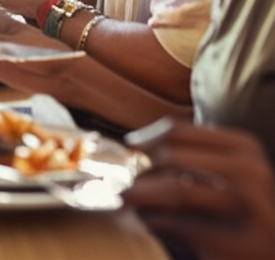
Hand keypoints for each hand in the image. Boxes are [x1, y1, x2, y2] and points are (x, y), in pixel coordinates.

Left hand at [123, 119, 274, 259]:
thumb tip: (132, 145)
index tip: (126, 149)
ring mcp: (252, 207)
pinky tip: (146, 221)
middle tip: (117, 180)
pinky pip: (184, 224)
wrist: (271, 246)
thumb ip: (188, 154)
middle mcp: (252, 171)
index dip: (144, 139)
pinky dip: (156, 221)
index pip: (177, 131)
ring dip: (141, 194)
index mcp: (243, 146)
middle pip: (172, 157)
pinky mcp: (241, 241)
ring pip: (178, 190)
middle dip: (138, 168)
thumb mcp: (222, 170)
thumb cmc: (240, 205)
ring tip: (123, 198)